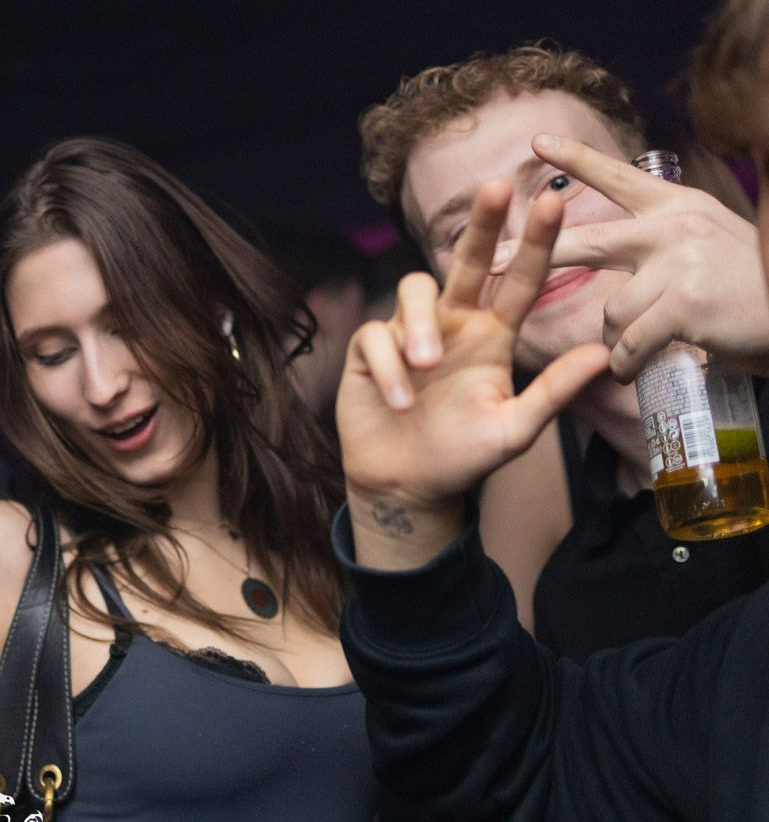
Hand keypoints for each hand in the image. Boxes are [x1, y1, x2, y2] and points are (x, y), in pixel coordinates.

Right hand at [337, 179, 608, 567]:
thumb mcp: (514, 429)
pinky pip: (377, 337)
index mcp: (493, 336)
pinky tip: (401, 401)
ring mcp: (408, 334)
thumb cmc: (462, 456)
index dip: (535, 243)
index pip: (519, 281)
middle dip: (481, 223)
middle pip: (466, 260)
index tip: (553, 203)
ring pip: (414, 291)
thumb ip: (552, 392)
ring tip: (427, 364)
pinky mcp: (369, 351)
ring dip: (421, 323)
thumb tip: (602, 356)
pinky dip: (390, 368)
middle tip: (496, 186)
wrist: (406, 486)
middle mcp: (453, 325)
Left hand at [491, 135, 768, 380]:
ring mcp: (679, 263)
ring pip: (609, 311)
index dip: (576, 160)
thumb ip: (662, 242)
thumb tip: (614, 259)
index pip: (618, 178)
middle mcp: (673, 228)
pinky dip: (625, 363)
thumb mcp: (707, 245)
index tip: (536, 142)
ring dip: (618, 338)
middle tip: (493, 262)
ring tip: (644, 347)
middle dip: (534, 255)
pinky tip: (635, 368)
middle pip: (584, 242)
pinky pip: (628, 342)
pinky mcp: (683, 303)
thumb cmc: (750, 289)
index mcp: (677, 207)